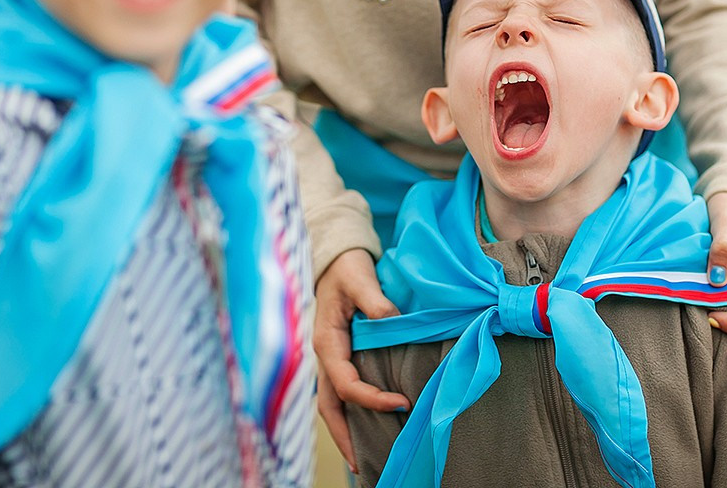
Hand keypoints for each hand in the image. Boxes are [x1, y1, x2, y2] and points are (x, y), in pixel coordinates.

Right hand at [315, 248, 408, 471]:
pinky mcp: (339, 357)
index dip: (371, 398)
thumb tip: (388, 319)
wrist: (337, 259)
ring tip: (364, 459)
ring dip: (346, 431)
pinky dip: (352, 413)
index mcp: (327, 341)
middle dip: (344, 438)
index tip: (402, 402)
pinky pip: (341, 392)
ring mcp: (330, 359)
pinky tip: (367, 427)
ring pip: (332, 404)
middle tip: (364, 466)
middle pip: (329, 407)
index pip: (345, 383)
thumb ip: (373, 299)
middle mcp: (324, 356)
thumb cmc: (347, 268)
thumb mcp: (360, 277)